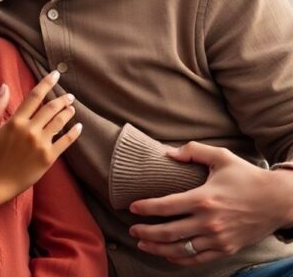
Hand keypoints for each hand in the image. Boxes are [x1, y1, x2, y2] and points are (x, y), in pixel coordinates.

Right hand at [0, 71, 81, 214]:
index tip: (55, 74)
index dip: (46, 83)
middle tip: (68, 95)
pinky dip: (74, 133)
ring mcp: (41, 144)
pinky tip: (79, 127)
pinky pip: (66, 142)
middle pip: (51, 108)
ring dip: (68, 112)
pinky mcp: (49, 157)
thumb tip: (4, 86)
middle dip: (62, 99)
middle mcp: (30, 130)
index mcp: (16, 121)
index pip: (34, 96)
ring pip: (60, 123)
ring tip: (72, 108)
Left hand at [129, 142, 292, 264]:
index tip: (132, 207)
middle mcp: (209, 221)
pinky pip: (198, 259)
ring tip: (142, 244)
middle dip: (145, 232)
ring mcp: (218, 238)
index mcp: (203, 198)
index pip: (165, 206)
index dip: (145, 208)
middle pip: (167, 232)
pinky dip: (179, 258)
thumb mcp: (221, 157)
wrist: (278, 200)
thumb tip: (168, 153)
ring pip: (180, 249)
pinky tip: (167, 254)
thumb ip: (193, 151)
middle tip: (132, 229)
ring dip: (157, 248)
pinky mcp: (226, 248)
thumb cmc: (248, 177)